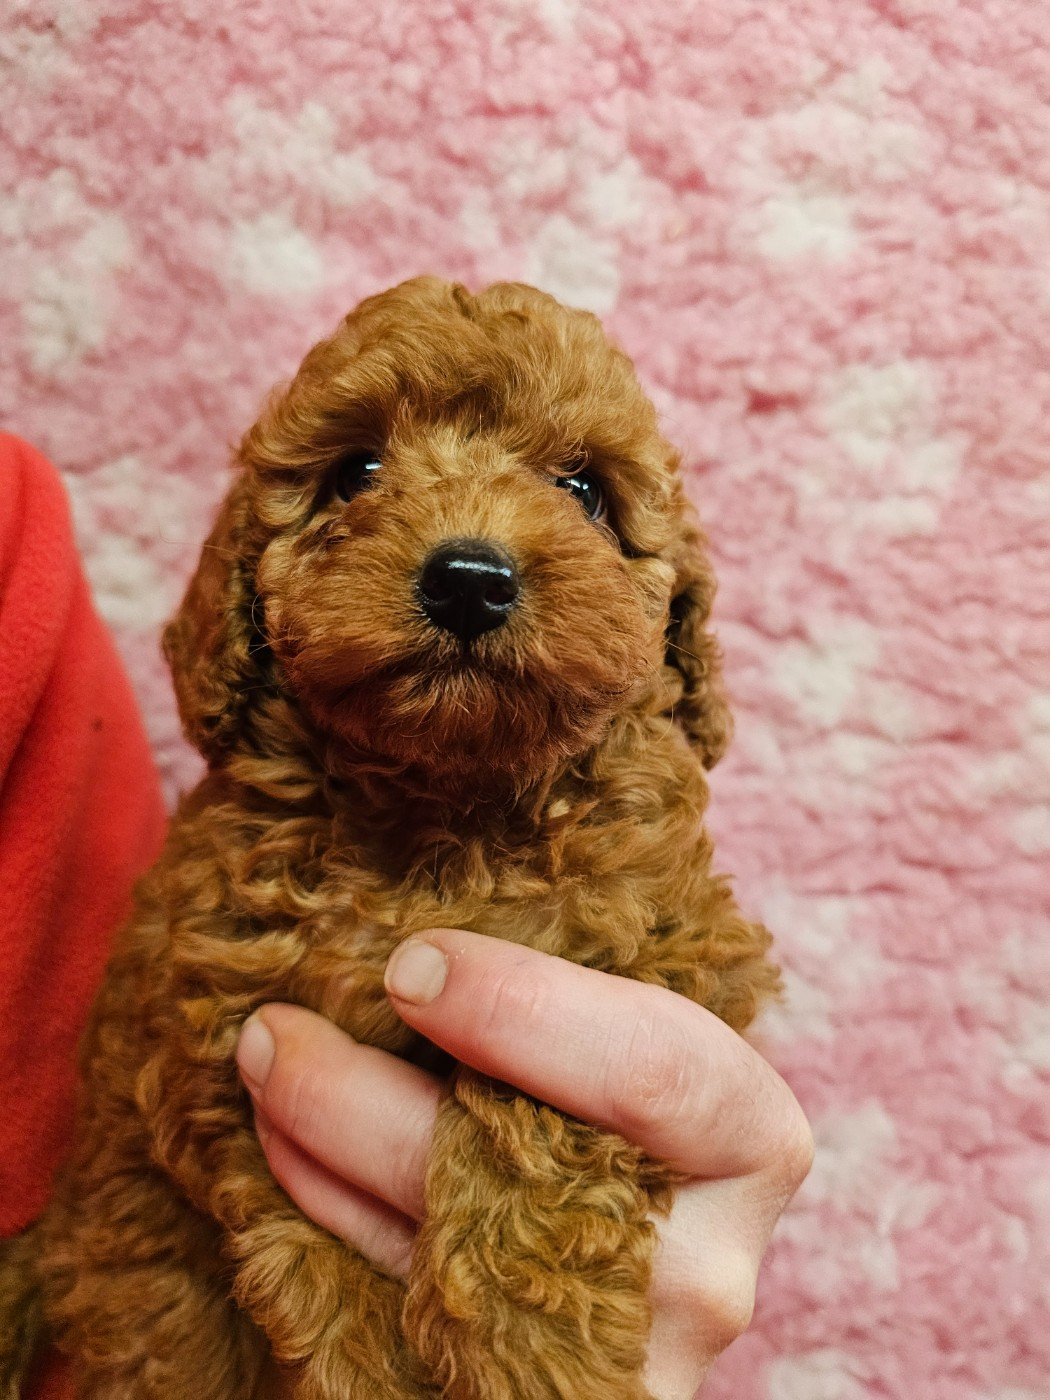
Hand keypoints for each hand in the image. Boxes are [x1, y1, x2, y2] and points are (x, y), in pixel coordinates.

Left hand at [235, 930, 812, 1398]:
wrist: (632, 1245)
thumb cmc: (627, 1099)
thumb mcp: (633, 1032)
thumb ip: (569, 997)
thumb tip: (420, 936)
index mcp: (749, 1139)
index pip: (654, 1070)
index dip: (523, 1010)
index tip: (410, 963)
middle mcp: (703, 1268)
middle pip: (522, 1177)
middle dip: (368, 1095)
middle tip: (276, 1029)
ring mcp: (621, 1354)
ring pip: (440, 1254)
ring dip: (323, 1149)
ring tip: (263, 1066)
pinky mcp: (530, 1388)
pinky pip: (398, 1308)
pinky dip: (328, 1216)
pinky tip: (283, 1145)